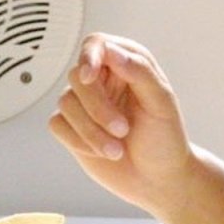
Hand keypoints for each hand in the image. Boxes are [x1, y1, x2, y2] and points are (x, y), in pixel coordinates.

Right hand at [49, 34, 194, 215]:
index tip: (89, 76)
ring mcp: (85, 103)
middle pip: (77, 76)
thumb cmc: (165, 140)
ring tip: (117, 149)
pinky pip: (58, 124)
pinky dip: (80, 140)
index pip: (97, 44)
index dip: (89, 56)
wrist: (158, 179)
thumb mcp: (161, 103)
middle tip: (122, 129)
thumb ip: (139, 72)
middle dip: (97, 106)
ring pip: (66, 102)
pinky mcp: (72, 126)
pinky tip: (103, 151)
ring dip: (91, 130)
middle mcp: (104, 80)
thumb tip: (112, 51)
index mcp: (128, 65)